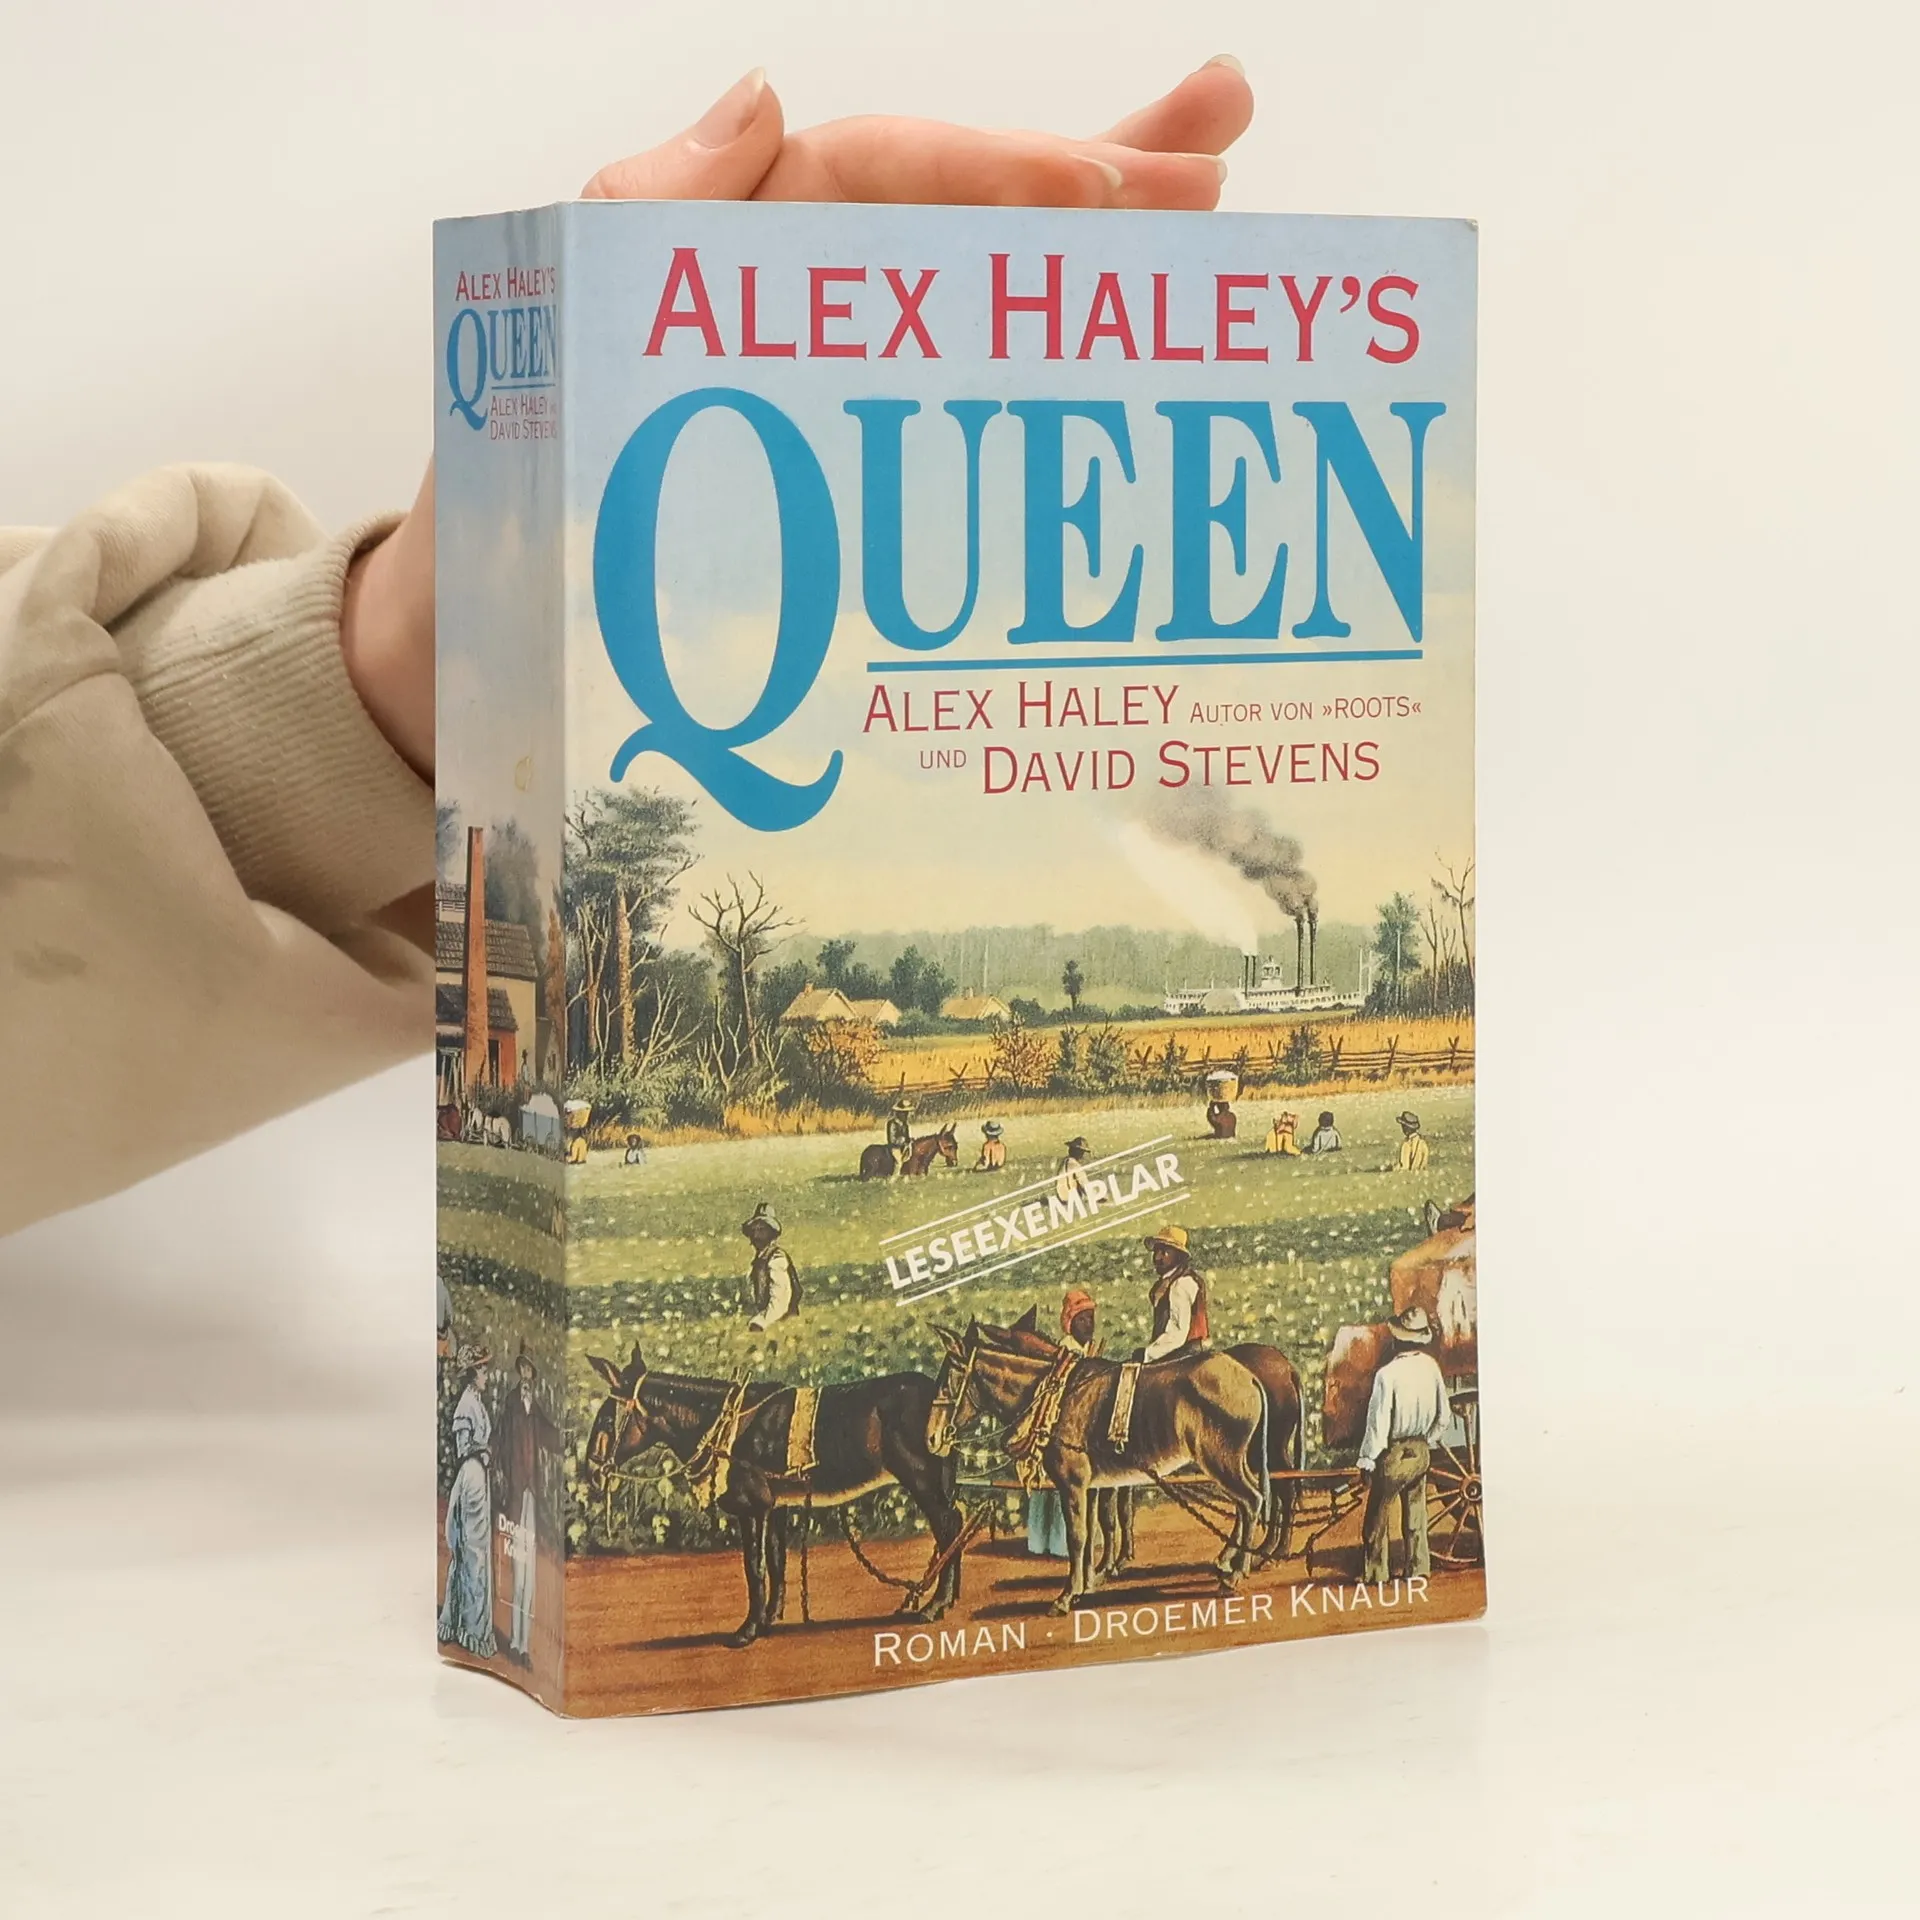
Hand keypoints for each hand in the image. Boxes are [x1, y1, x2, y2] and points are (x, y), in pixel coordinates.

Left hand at [340, 60, 1254, 777]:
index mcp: (719, 263)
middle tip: (1220, 150)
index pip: (876, 176)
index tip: (1113, 194)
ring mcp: (819, 407)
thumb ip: (642, 229)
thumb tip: (764, 101)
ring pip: (971, 311)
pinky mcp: (838, 494)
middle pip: (953, 222)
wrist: (464, 676)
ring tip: (1217, 208)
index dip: (997, 171)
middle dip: (1088, 179)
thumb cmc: (489, 535)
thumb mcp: (544, 372)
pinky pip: (950, 423)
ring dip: (1091, 257)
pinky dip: (1039, 394)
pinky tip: (1124, 370)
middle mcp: (785, 320)